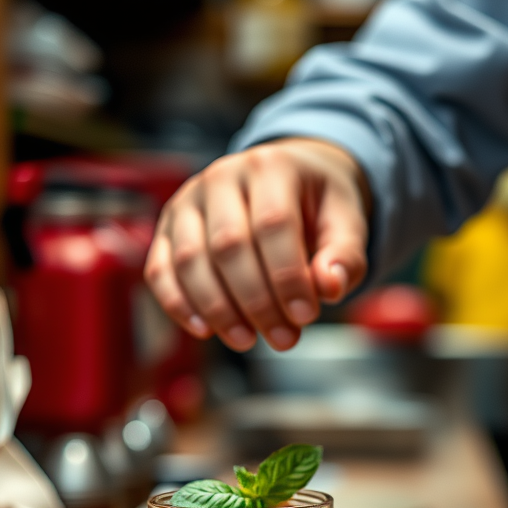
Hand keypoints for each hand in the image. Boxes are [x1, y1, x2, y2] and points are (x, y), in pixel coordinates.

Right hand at [144, 138, 370, 351]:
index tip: (306, 316)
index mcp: (271, 167)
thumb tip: (330, 286)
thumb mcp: (347, 222)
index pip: (273, 224)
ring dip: (218, 309)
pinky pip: (160, 268)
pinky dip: (178, 304)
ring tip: (248, 340)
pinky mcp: (169, 227)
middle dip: (256, 302)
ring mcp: (189, 200)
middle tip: (284, 339)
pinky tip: (205, 331)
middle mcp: (222, 177)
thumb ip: (345, 256)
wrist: (290, 176)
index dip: (288, 276)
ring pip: (190, 260)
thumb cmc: (318, 204)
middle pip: (229, 245)